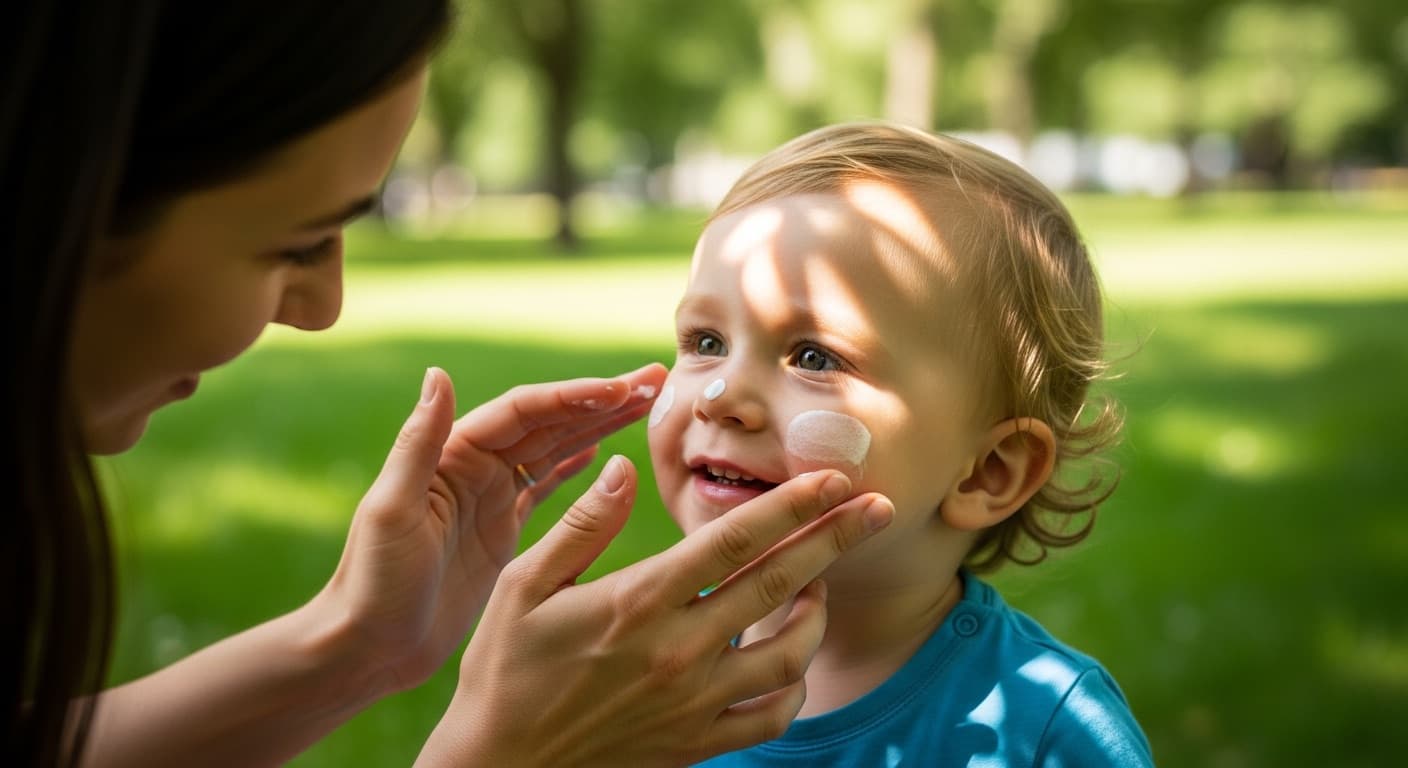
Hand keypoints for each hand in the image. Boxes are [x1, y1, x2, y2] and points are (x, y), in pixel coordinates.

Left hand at [315, 363, 668, 694]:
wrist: (366, 647)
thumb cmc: (372, 582)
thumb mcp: (392, 511)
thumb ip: (417, 442)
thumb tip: (439, 374)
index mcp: (452, 454)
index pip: (523, 412)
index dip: (573, 398)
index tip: (619, 390)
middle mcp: (472, 466)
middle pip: (548, 421)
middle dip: (601, 400)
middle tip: (654, 380)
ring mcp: (488, 497)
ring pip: (554, 449)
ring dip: (598, 425)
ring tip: (645, 403)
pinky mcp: (498, 531)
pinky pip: (544, 486)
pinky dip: (575, 465)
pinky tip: (603, 452)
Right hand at [418, 457, 893, 766]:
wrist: (499, 767)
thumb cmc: (504, 670)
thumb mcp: (521, 586)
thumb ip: (582, 525)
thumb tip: (623, 469)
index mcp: (638, 601)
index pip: (734, 540)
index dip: (792, 505)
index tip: (834, 478)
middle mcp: (678, 650)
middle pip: (779, 583)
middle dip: (836, 539)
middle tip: (878, 507)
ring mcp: (693, 701)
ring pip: (790, 653)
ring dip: (817, 611)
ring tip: (822, 582)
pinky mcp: (696, 741)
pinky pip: (771, 715)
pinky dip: (794, 684)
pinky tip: (791, 657)